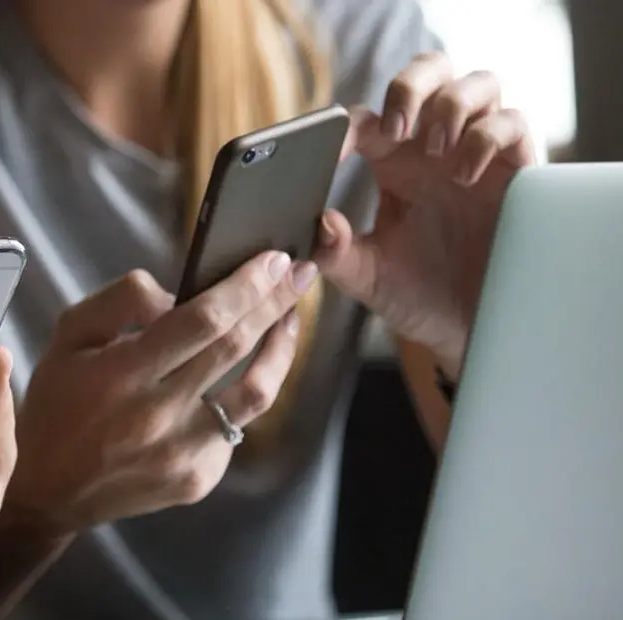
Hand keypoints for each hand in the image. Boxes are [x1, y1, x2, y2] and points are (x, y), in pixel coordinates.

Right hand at [6, 255, 314, 536]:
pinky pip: (235, 428)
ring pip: (257, 393)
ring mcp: (182, 453)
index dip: (246, 286)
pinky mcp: (198, 479)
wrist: (48, 489)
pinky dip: (243, 394)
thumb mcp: (68, 336)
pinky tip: (242, 374)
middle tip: (300, 273)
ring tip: (289, 320)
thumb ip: (121, 301)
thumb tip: (179, 296)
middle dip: (276, 303)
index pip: (202, 319)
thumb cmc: (57, 403)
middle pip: (236, 347)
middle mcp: (156, 415)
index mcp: (120, 374)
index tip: (274, 259)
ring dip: (281, 350)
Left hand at [314, 53, 537, 379]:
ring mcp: (477, 152)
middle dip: (411, 85)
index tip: (332, 153)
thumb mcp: (367, 278)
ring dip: (450, 105)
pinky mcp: (516, 169)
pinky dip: (486, 137)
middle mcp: (433, 147)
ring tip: (434, 150)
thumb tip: (321, 223)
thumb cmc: (415, 294)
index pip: (365, 120)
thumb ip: (336, 254)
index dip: (344, 128)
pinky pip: (512, 122)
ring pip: (474, 84)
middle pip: (428, 72)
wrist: (467, 329)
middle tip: (397, 128)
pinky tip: (465, 176)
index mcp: (390, 162)